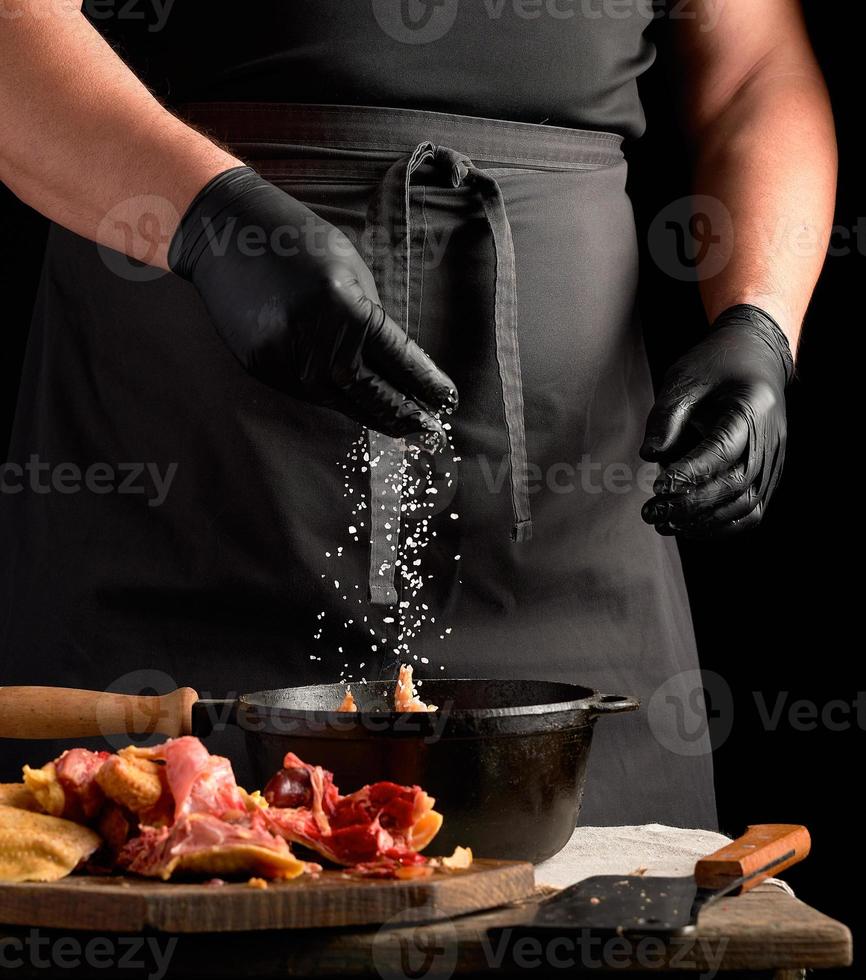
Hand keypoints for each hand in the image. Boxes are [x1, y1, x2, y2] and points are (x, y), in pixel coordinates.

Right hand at [169, 167, 456, 442]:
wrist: (226, 235)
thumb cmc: (297, 241)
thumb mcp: (350, 272)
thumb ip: (372, 319)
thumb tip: (394, 364)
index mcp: (347, 311)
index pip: (400, 363)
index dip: (428, 385)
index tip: (447, 400)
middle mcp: (317, 344)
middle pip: (374, 395)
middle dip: (407, 414)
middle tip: (431, 429)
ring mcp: (287, 362)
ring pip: (343, 403)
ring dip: (376, 417)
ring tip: (402, 425)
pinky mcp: (265, 369)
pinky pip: (312, 394)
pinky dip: (339, 402)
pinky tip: (358, 407)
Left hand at [639, 305, 793, 537]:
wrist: (756, 358)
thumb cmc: (716, 366)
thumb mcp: (685, 379)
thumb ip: (666, 416)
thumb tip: (649, 455)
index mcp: (751, 407)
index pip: (723, 450)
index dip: (691, 473)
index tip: (657, 486)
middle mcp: (770, 439)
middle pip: (736, 485)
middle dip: (690, 504)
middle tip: (651, 512)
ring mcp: (774, 460)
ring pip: (746, 506)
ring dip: (704, 522)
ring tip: (663, 524)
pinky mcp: (769, 476)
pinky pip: (751, 512)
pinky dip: (721, 526)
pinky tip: (688, 527)